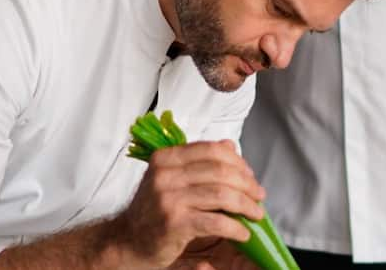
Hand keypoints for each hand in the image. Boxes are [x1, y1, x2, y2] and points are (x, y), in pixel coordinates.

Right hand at [114, 140, 264, 268]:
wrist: (126, 240)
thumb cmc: (153, 209)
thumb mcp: (172, 178)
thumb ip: (199, 161)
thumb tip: (229, 146)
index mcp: (166, 158)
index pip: (212, 150)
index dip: (237, 162)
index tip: (250, 175)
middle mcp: (165, 174)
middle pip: (221, 171)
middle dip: (247, 184)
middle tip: (259, 195)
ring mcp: (168, 198)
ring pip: (222, 195)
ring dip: (246, 205)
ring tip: (256, 213)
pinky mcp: (175, 223)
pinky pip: (216, 221)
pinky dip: (235, 227)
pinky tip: (243, 232)